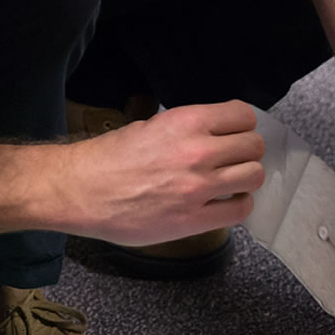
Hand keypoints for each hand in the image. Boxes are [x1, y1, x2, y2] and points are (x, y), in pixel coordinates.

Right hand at [49, 101, 265, 245]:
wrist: (80, 191)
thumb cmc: (109, 157)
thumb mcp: (151, 126)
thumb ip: (188, 130)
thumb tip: (216, 134)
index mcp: (186, 122)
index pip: (243, 115)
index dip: (242, 124)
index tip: (235, 132)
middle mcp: (198, 152)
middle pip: (254, 146)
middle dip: (247, 151)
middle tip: (234, 159)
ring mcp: (198, 188)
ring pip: (254, 176)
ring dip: (246, 178)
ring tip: (232, 181)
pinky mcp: (194, 219)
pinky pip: (240, 210)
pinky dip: (238, 205)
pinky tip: (225, 202)